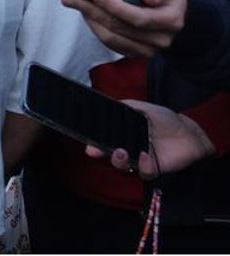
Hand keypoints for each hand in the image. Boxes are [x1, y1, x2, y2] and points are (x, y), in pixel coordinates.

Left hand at [61, 0, 185, 57]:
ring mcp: (147, 50)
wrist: (172, 15)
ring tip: (74, 2)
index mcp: (171, 21)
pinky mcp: (134, 53)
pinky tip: (86, 13)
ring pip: (110, 37)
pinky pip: (109, 42)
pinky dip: (94, 27)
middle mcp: (161, 40)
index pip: (138, 18)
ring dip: (89, 19)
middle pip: (119, 28)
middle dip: (93, 10)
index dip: (115, 6)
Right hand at [85, 99, 214, 177]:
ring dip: (118, 161)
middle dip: (99, 152)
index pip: (104, 138)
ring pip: (123, 166)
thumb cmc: (166, 119)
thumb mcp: (145, 108)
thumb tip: (111, 105)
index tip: (88, 142)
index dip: (94, 141)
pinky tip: (146, 156)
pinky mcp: (153, 169)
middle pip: (108, 153)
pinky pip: (144, 172)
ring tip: (121, 152)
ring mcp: (140, 159)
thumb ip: (128, 106)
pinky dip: (142, 166)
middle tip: (94, 151)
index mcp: (124, 133)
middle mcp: (129, 147)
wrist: (189, 132)